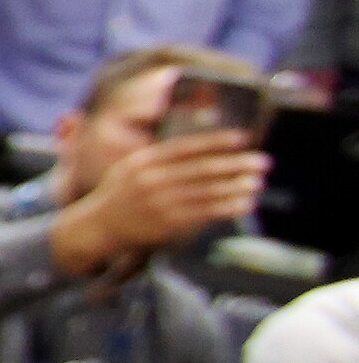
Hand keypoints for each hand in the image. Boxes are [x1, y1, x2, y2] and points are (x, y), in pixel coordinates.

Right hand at [58, 126, 268, 266]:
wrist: (99, 225)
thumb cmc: (123, 192)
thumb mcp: (132, 166)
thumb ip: (161, 156)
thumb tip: (203, 146)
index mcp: (143, 160)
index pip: (185, 147)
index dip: (216, 141)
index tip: (243, 137)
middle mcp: (151, 180)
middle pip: (202, 169)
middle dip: (236, 164)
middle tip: (262, 162)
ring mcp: (159, 202)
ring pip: (207, 192)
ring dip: (236, 186)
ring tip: (257, 182)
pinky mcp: (167, 223)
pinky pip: (204, 213)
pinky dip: (227, 207)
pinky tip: (244, 203)